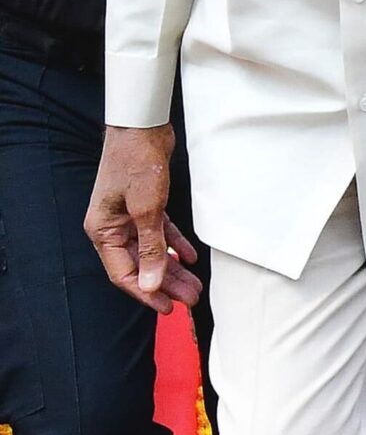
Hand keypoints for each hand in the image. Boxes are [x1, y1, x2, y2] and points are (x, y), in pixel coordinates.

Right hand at [85, 125, 200, 314]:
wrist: (142, 125)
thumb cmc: (137, 163)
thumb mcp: (147, 209)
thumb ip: (151, 249)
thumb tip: (152, 284)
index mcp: (103, 230)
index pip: (123, 273)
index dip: (146, 292)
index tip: (168, 308)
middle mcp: (112, 226)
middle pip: (140, 265)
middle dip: (166, 284)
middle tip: (191, 300)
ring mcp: (128, 215)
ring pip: (152, 250)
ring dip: (172, 268)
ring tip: (194, 286)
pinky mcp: (144, 204)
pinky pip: (159, 232)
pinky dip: (174, 244)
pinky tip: (190, 258)